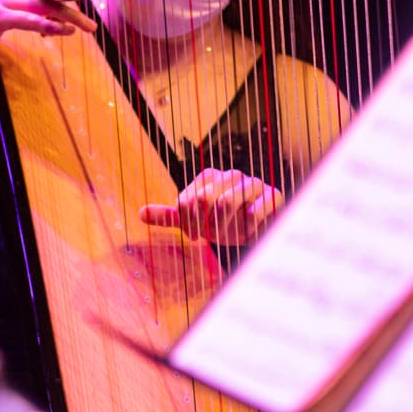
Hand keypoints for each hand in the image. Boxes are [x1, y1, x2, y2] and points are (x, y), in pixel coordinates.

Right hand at [0, 0, 96, 67]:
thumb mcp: (0, 21)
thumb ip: (22, 17)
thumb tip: (49, 23)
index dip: (66, 2)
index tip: (83, 16)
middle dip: (73, 10)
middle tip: (91, 25)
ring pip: (43, 6)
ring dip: (67, 18)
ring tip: (85, 28)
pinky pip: (29, 19)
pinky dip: (49, 25)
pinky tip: (64, 31)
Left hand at [139, 168, 284, 245]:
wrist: (256, 232)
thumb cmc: (222, 224)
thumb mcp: (193, 222)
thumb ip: (169, 216)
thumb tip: (141, 213)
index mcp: (209, 178)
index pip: (186, 200)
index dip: (188, 223)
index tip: (194, 234)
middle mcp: (230, 176)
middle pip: (204, 200)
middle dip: (205, 226)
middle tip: (211, 235)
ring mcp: (252, 183)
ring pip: (227, 202)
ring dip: (224, 227)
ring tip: (229, 234)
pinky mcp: (272, 196)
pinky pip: (255, 211)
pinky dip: (248, 226)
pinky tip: (249, 230)